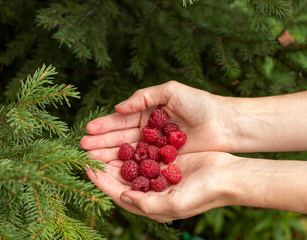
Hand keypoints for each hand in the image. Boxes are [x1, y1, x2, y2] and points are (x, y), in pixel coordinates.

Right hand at [80, 81, 234, 159]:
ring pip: (128, 153)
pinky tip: (113, 169)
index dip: (104, 126)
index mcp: (148, 113)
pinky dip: (128, 167)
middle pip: (121, 138)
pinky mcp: (164, 160)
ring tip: (91, 158)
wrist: (224, 123)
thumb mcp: (170, 91)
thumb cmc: (199, 104)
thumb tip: (118, 108)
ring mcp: (155, 147)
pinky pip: (143, 164)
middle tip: (83, 148)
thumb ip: (143, 97)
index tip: (87, 130)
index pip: (121, 121)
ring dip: (109, 155)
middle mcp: (149, 131)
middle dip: (101, 142)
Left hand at [84, 151, 234, 222]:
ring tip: (99, 140)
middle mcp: (151, 189)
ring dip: (114, 152)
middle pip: (119, 176)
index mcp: (150, 203)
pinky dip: (132, 145)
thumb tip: (122, 196)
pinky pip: (143, 151)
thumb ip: (146, 204)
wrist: (229, 176)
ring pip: (129, 162)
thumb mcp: (174, 205)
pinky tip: (124, 135)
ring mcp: (157, 173)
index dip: (100, 180)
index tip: (86, 167)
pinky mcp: (166, 159)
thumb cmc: (205, 193)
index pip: (117, 192)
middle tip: (86, 150)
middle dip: (103, 163)